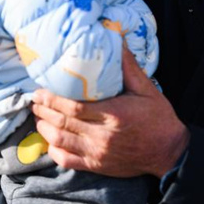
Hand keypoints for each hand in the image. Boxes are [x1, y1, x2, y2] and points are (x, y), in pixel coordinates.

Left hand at [31, 47, 189, 177]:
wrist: (168, 151)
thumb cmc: (158, 117)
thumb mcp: (146, 88)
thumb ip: (128, 66)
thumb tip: (115, 38)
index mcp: (113, 115)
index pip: (73, 108)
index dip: (52, 99)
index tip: (41, 89)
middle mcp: (102, 136)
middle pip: (62, 123)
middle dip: (43, 110)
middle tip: (35, 99)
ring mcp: (98, 153)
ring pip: (60, 141)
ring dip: (44, 128)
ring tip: (38, 115)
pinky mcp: (96, 166)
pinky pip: (67, 160)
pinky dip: (53, 150)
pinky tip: (49, 139)